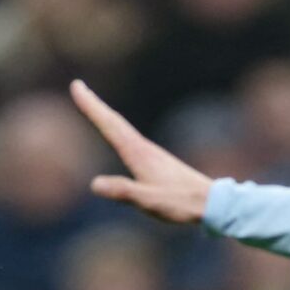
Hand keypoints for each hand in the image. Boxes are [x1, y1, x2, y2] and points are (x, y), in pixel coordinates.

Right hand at [72, 80, 212, 224]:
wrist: (212, 202)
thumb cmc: (181, 203)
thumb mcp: (149, 201)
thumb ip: (123, 191)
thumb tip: (95, 184)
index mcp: (138, 154)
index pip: (109, 126)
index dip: (91, 107)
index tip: (77, 86)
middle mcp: (143, 148)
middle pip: (114, 122)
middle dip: (94, 105)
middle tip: (78, 87)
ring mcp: (151, 154)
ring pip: (123, 129)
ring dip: (106, 116)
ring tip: (93, 107)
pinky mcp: (156, 162)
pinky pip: (130, 139)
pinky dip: (118, 130)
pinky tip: (120, 137)